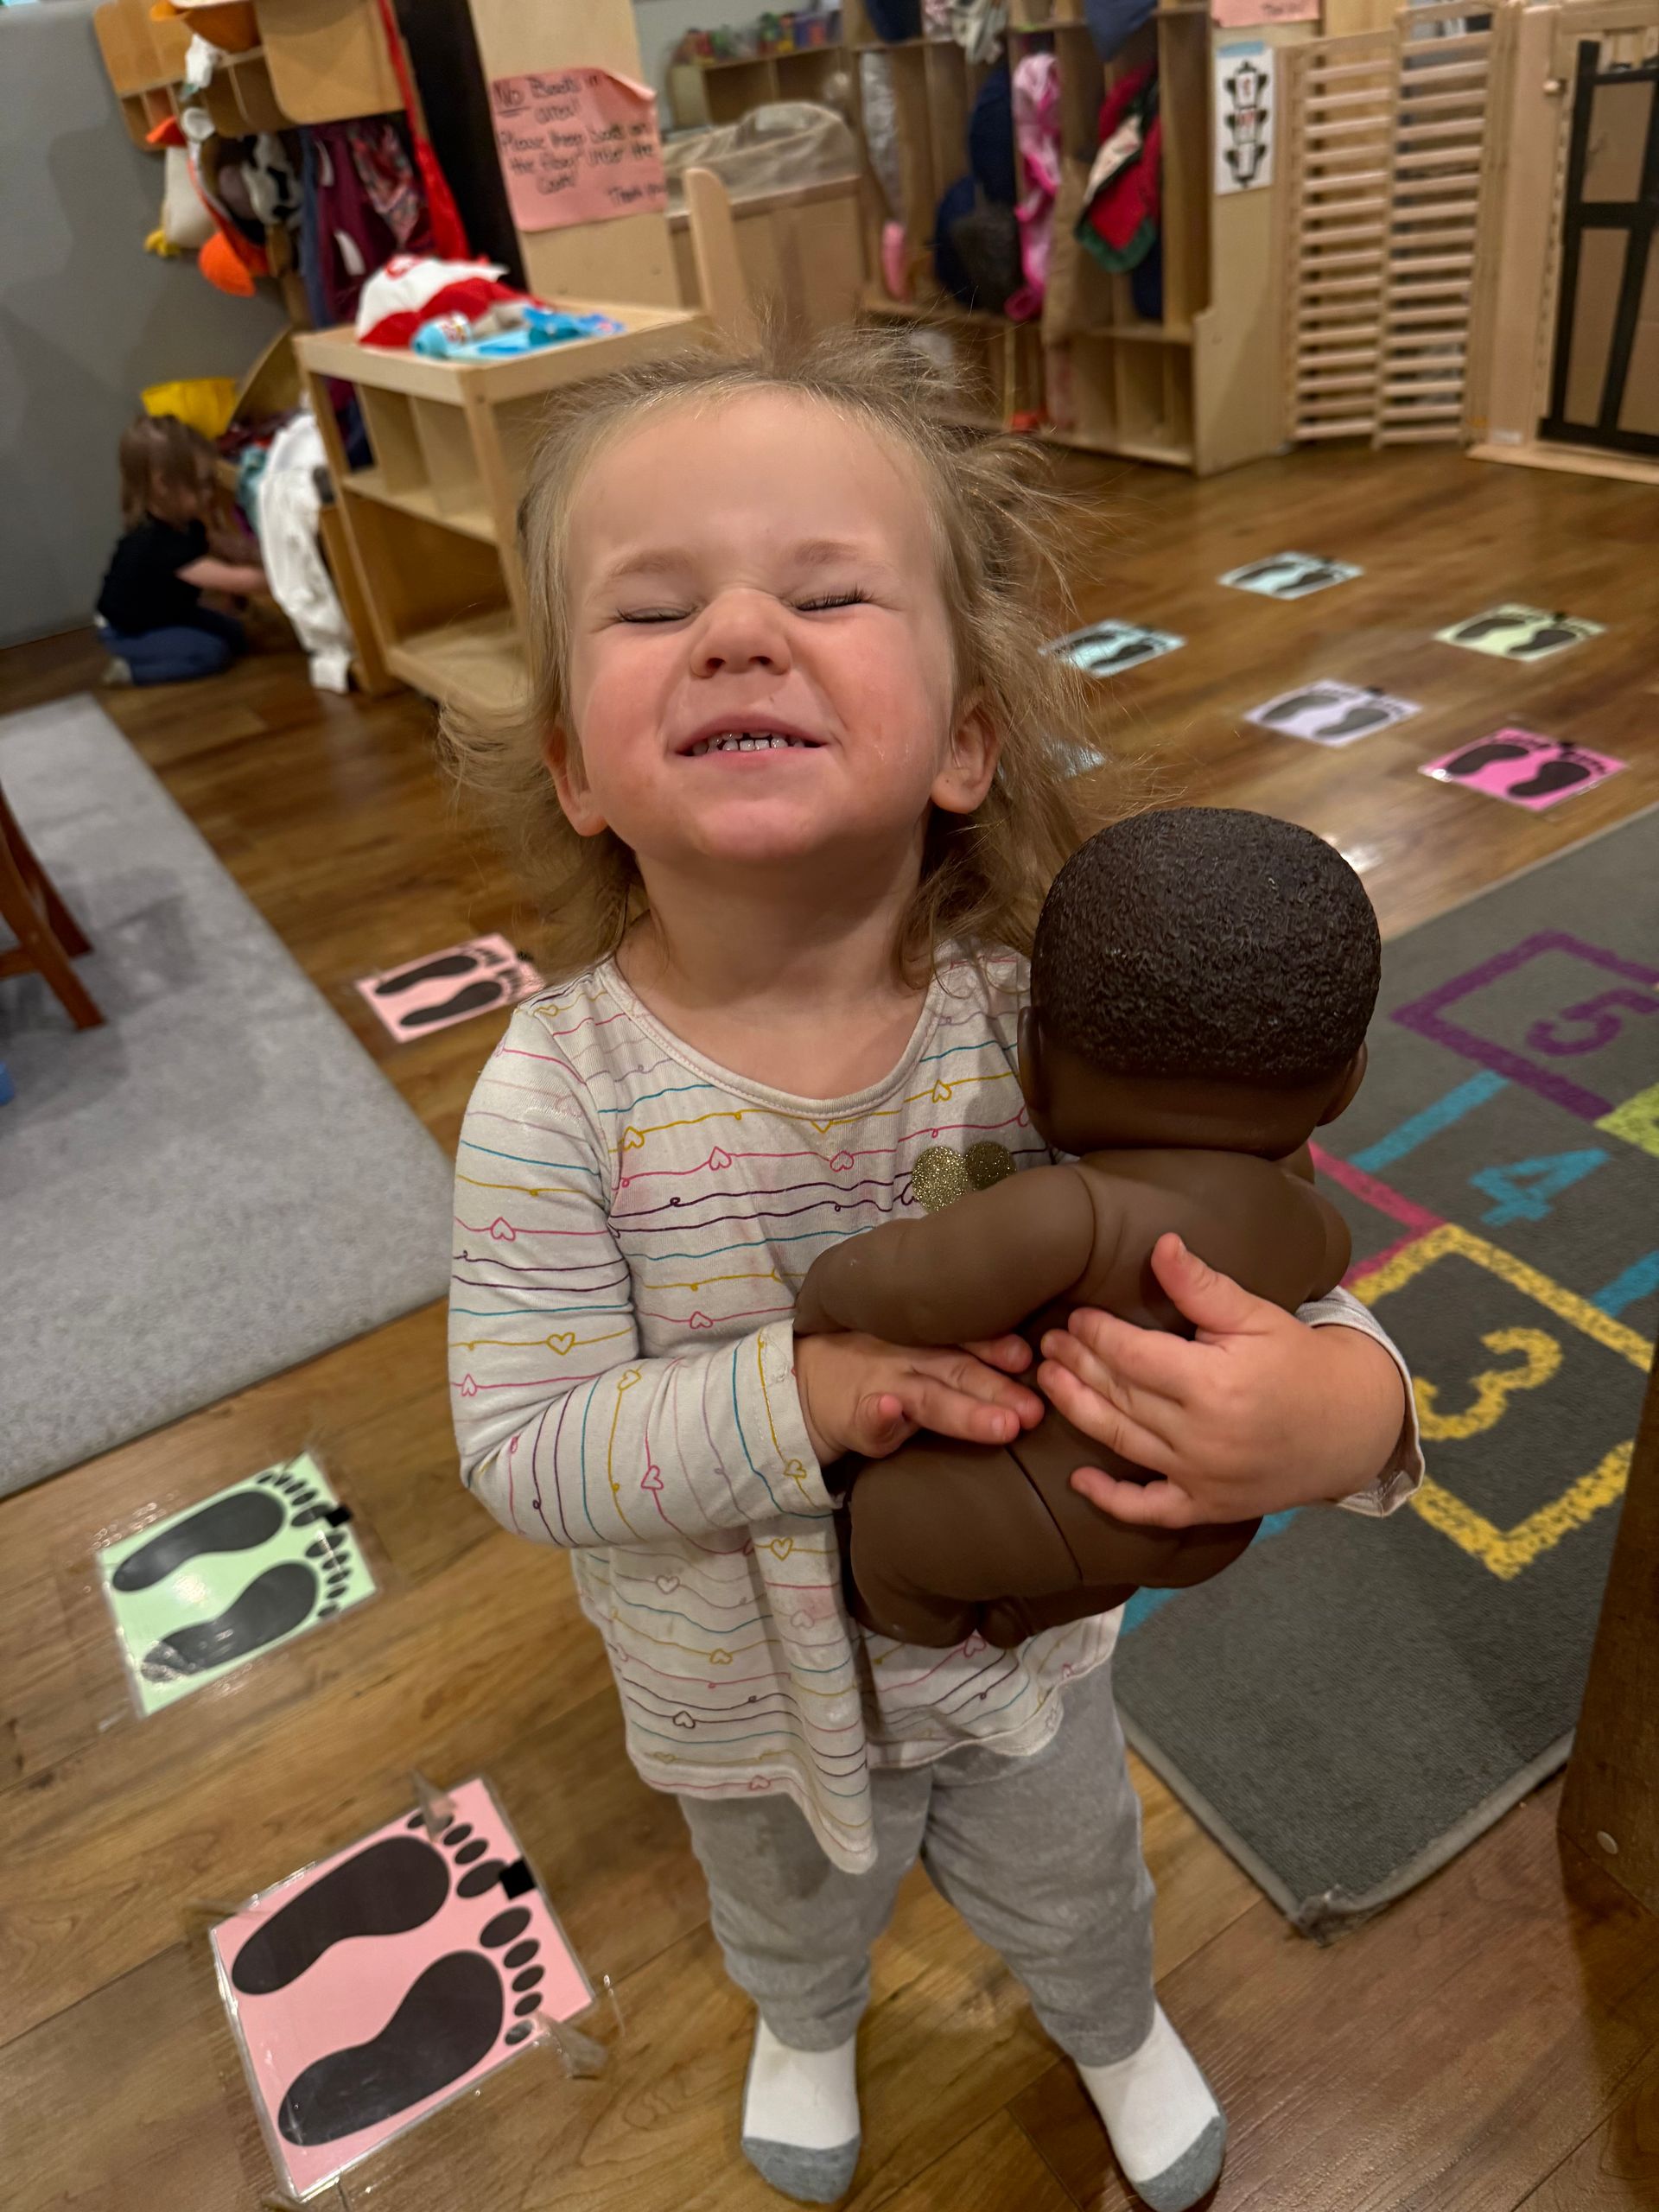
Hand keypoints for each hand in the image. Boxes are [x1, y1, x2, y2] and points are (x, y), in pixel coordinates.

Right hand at [794, 1329, 1041, 1466]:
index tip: (1028, 1356)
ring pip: (928, 1399)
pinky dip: (881, 1415)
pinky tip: (889, 1411)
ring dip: (965, 1411)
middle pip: (959, 1371)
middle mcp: (908, 1357)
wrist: (803, 1382)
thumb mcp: (914, 1344)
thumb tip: (1030, 1353)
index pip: (967, 1338)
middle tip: (1035, 1410)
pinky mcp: (857, 1420)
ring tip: (1002, 1427)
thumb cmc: (874, 1360)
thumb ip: (961, 1346)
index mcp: (927, 1339)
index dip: (997, 1345)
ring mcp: (882, 1386)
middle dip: (999, 1390)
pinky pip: (869, 1418)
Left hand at [1037, 1233, 1406, 1526]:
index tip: (1076, 1317)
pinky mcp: (1207, 1506)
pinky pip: (1150, 1510)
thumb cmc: (1299, 1362)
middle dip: (1077, 1366)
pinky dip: (1112, 1501)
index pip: (1134, 1356)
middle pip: (1120, 1396)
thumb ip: (1203, 1287)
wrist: (1349, 1427)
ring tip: (1047, 1382)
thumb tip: (1161, 1244)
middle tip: (1047, 1344)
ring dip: (1078, 1411)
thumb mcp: (1258, 1315)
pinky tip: (1079, 1481)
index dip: (1098, 1335)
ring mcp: (1203, 1477)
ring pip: (1123, 1442)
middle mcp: (1203, 1436)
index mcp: (1214, 1384)